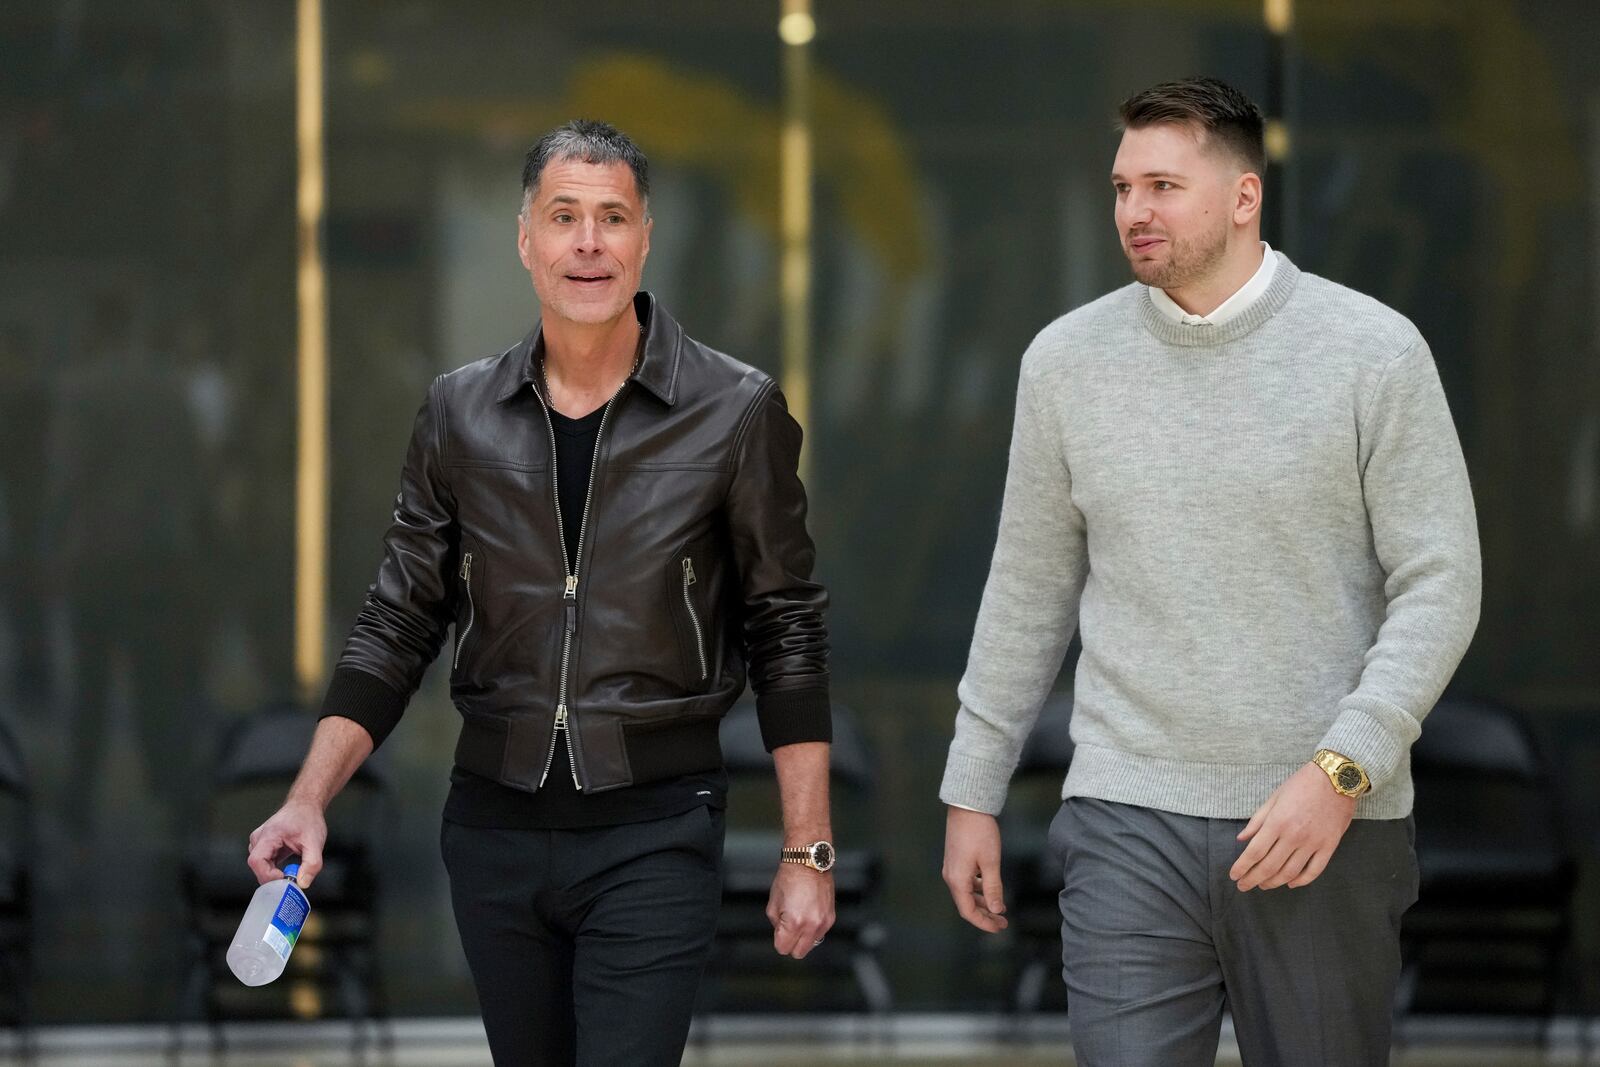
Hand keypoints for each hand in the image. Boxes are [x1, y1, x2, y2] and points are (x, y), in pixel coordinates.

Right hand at [247, 799, 326, 888]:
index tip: (284, 878)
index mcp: (268, 835)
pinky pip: (264, 863)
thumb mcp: (315, 842)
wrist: (306, 806)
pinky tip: (287, 869)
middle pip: (257, 866)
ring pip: (260, 866)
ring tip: (292, 871)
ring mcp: (259, 842)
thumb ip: (311, 864)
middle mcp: (259, 838)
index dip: (267, 874)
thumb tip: (303, 883)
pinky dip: (275, 869)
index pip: (256, 861)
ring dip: (274, 873)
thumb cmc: (308, 819)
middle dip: (273, 877)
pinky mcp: (263, 846)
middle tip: (291, 879)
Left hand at [767, 861, 834, 959]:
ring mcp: (823, 922)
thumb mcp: (773, 904)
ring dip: (804, 937)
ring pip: (811, 945)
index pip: (783, 948)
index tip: (779, 932)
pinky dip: (813, 929)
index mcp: (793, 922)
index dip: (779, 940)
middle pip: (798, 953)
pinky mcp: (831, 918)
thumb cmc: (789, 879)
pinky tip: (809, 913)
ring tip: (800, 918)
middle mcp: (811, 925)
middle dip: (791, 944)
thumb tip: (781, 934)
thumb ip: (776, 924)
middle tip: (788, 930)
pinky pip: (820, 933)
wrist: (808, 863)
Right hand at [942, 806, 1007, 931]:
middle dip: (985, 915)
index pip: (969, 912)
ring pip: (966, 894)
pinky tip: (990, 887)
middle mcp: (951, 877)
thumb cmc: (979, 832)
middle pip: (966, 905)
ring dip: (982, 902)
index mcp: (958, 881)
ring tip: (1000, 907)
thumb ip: (993, 888)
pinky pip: (966, 882)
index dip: (984, 923)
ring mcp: (952, 868)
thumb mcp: (990, 862)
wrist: (967, 807)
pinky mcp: (956, 860)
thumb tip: (996, 910)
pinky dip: (978, 889)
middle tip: (1003, 921)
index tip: (1000, 928)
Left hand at [1230, 761, 1356, 890]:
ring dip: (1274, 882)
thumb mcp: (1274, 798)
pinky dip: (1301, 881)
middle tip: (1243, 886)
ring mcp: (1313, 843)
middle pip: (1269, 866)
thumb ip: (1257, 821)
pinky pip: (1314, 870)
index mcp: (1277, 822)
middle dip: (1253, 879)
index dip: (1242, 867)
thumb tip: (1241, 839)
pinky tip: (1290, 883)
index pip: (1255, 852)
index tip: (1234, 876)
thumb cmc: (1301, 784)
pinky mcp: (1329, 846)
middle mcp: (1294, 836)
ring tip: (1263, 886)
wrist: (1336, 778)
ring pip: (1290, 872)